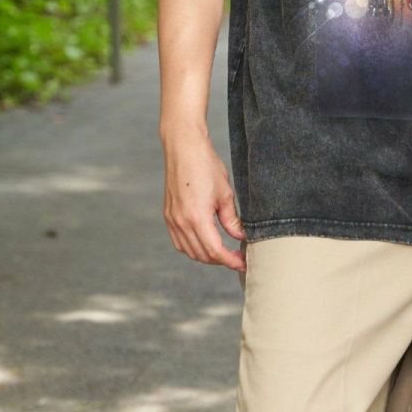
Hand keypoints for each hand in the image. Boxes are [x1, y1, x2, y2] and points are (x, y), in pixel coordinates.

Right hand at [160, 129, 245, 271]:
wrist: (183, 148)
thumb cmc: (206, 166)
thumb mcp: (225, 194)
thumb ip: (232, 220)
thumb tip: (240, 237)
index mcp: (197, 218)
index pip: (215, 251)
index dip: (231, 261)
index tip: (243, 263)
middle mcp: (181, 222)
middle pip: (202, 255)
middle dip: (221, 260)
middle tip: (238, 257)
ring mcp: (172, 220)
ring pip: (189, 251)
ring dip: (206, 256)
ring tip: (224, 252)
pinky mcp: (168, 215)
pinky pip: (179, 241)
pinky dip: (192, 248)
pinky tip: (205, 243)